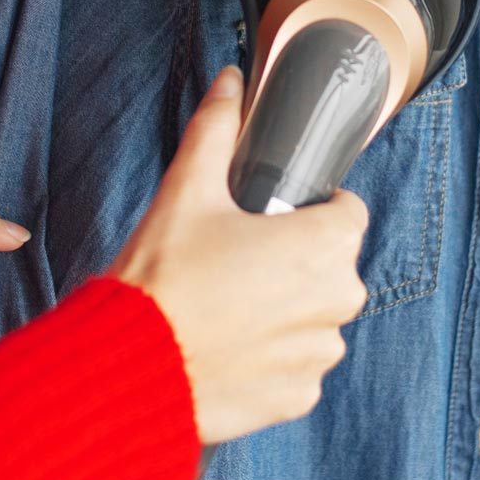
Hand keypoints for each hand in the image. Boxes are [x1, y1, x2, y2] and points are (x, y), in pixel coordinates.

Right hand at [112, 67, 370, 444]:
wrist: (129, 370)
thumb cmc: (161, 279)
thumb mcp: (186, 191)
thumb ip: (217, 129)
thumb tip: (230, 83)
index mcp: (323, 246)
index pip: (349, 213)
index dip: (312, 208)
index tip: (274, 217)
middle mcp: (336, 302)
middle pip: (333, 267)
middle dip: (296, 261)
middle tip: (237, 261)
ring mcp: (319, 354)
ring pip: (316, 318)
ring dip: (286, 311)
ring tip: (227, 307)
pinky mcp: (299, 397)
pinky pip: (298, 365)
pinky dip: (271, 357)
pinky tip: (228, 347)